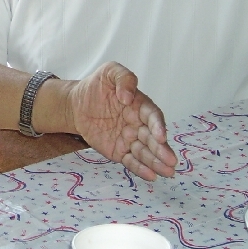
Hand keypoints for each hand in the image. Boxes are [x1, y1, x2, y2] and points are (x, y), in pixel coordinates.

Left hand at [66, 62, 176, 179]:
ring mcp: (130, 139)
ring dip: (157, 162)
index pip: (152, 116)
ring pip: (145, 152)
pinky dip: (141, 169)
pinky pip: (131, 161)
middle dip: (162, 150)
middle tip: (171, 160)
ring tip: (168, 172)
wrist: (76, 104)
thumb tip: (128, 97)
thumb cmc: (95, 86)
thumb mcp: (109, 72)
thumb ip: (123, 78)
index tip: (161, 136)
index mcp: (140, 105)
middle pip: (152, 138)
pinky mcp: (119, 151)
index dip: (158, 126)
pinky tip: (151, 176)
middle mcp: (138, 123)